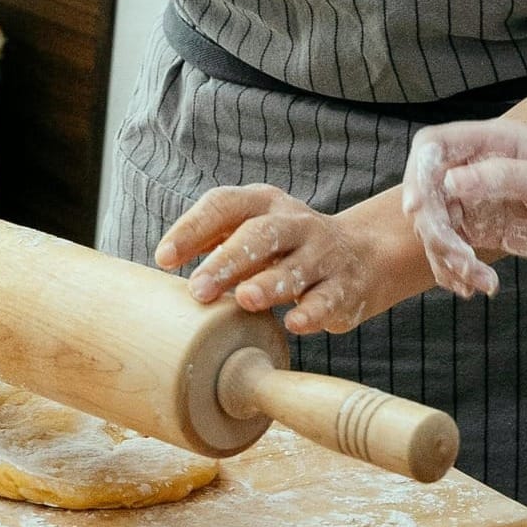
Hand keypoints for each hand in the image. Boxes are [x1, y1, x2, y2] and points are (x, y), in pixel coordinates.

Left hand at [154, 185, 390, 334]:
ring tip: (244, 299)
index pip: (224, 204)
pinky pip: (328, 298)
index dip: (193, 228)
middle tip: (198, 288)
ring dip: (269, 283)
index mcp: (264, 203)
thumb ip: (214, 241)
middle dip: (228, 260)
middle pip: (261, 234)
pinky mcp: (345, 287)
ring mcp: (324, 254)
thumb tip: (165, 260)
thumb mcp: (253, 230)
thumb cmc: (286, 246)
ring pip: (296, 266)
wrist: (363, 253)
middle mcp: (295, 223)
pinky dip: (312, 311)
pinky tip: (295, 323)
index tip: (163, 257)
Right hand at [402, 121, 526, 295]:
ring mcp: (479, 199)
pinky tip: (476, 288)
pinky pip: (454, 248)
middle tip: (460, 258)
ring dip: (446, 257)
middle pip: (427, 192)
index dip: (416, 174)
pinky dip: (455, 271)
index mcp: (491, 143)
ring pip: (436, 225)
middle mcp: (477, 168)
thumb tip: (451, 181)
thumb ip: (501, 177)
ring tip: (477, 281)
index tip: (418, 209)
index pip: (433, 148)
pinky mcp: (486, 228)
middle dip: (434, 229)